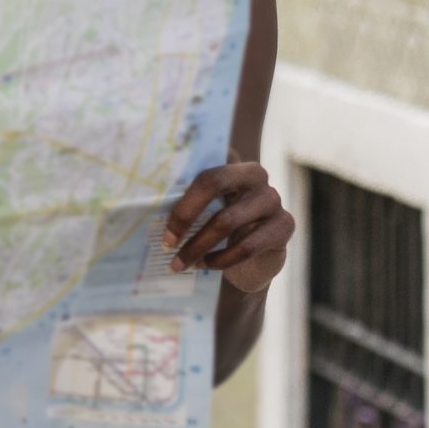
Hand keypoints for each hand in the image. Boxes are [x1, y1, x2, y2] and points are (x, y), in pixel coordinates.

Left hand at [165, 161, 293, 293]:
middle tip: (167, 246)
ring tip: (181, 263)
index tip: (164, 229)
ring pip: (227, 221)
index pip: (204, 173)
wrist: (253, 258)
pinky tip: (206, 265)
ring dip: (199, 247)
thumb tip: (143, 204)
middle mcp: (257, 176)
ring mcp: (273, 199)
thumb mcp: (203, 208)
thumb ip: (185, 198)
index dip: (182, 201)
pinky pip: (247, 245)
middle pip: (215, 188)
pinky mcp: (285, 225)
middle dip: (186, 219)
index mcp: (232, 163)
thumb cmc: (218, 225)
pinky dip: (222, 259)